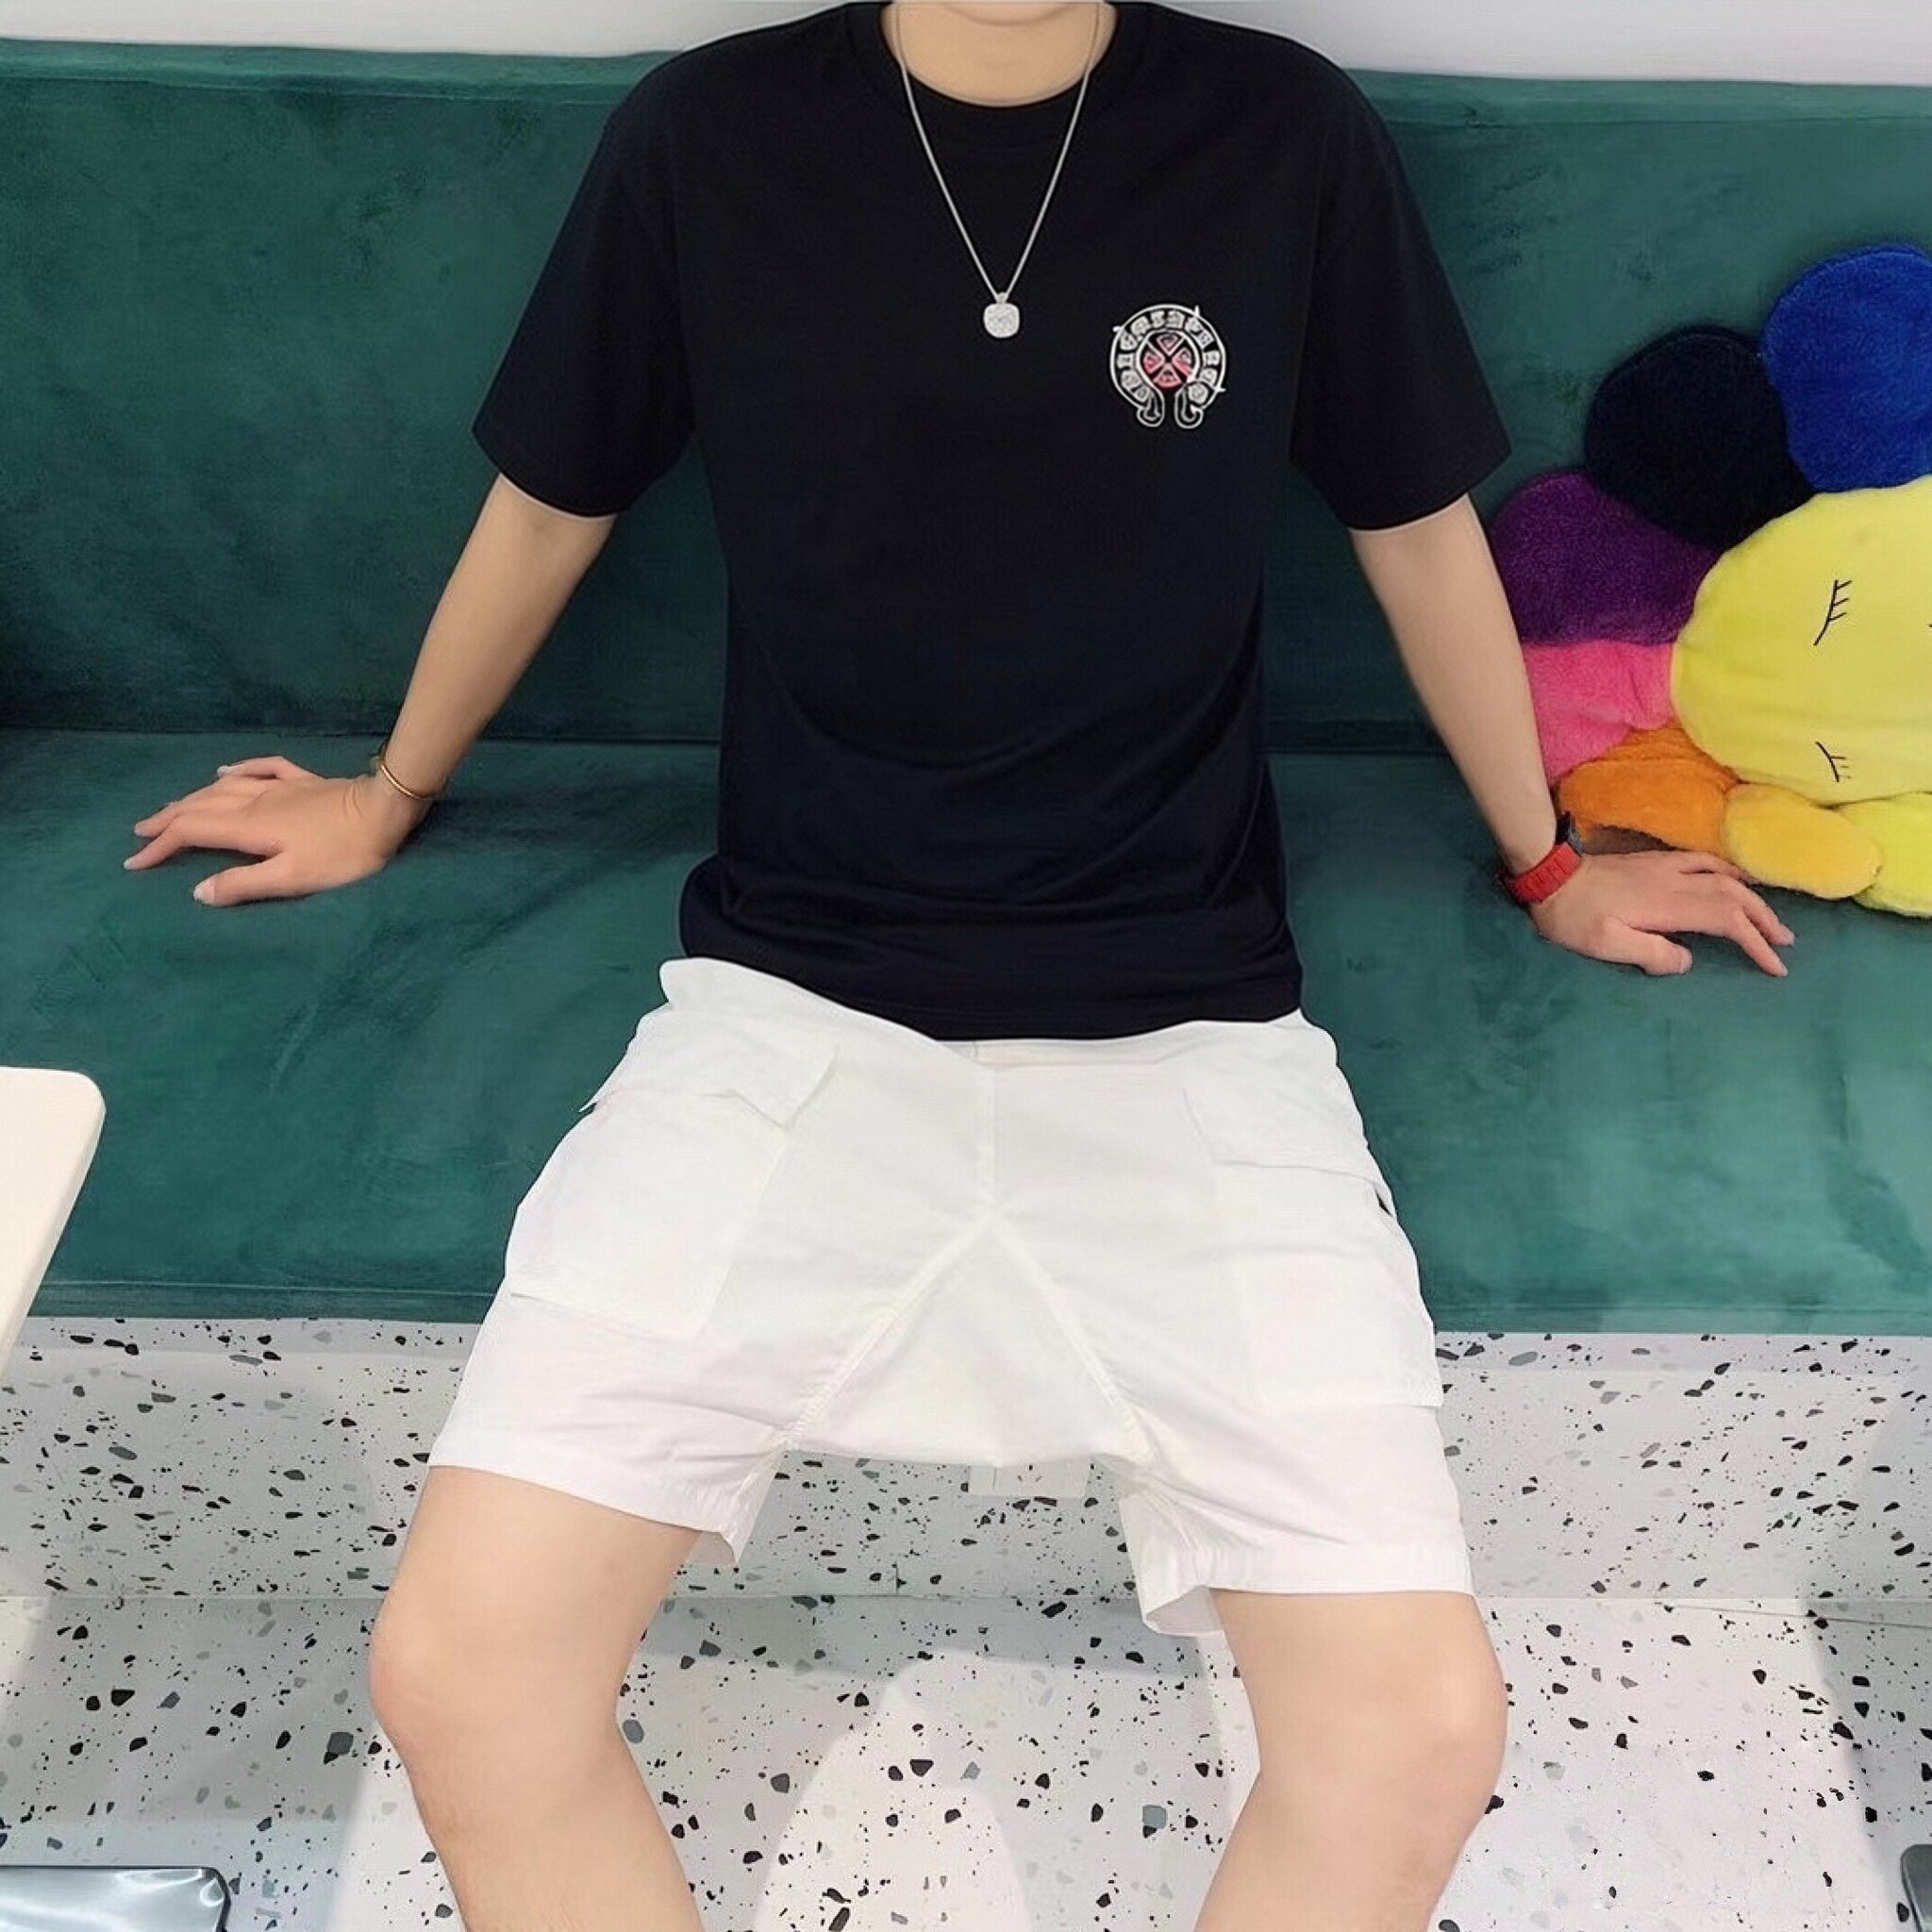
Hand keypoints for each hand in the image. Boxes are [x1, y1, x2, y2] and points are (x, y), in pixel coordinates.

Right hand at [124, 754, 430, 905]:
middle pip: (200, 806)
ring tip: (170, 808)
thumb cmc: (344, 853)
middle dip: (167, 820)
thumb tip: (198, 891)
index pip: (192, 832)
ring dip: (192, 798)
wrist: (385, 812)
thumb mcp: (293, 878)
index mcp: (249, 827)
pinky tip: (226, 770)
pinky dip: (238, 770)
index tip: (135, 862)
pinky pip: (262, 768)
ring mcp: (281, 787)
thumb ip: (244, 885)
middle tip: (141, 833)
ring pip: (224, 788)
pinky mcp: (304, 781)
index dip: (160, 846)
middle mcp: (256, 801)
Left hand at [1525, 848, 1793, 976]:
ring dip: (1752, 897)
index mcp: (1669, 905)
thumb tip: (1688, 961)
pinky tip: (1736, 878)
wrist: (1549, 876)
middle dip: (1764, 920)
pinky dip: (1729, 871)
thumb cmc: (1573, 917)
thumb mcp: (1606, 944)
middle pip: (1734, 897)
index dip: (1755, 943)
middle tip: (1785, 944)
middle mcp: (1676, 881)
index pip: (1727, 921)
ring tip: (1771, 917)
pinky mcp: (1656, 861)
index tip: (1774, 966)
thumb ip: (1650, 953)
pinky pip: (1705, 861)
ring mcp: (1667, 867)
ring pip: (1724, 877)